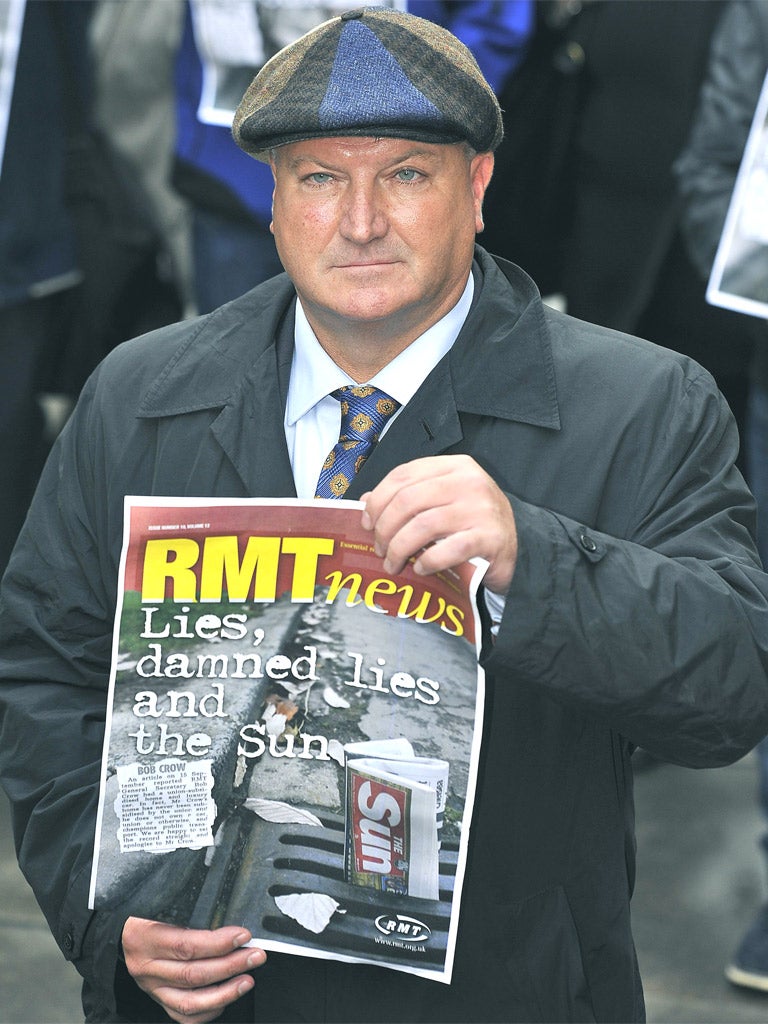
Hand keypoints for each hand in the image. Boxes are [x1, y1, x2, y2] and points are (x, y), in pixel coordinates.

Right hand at [121, 916, 265, 1023]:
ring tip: (248, 980)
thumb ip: (189, 910)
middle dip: (231, 966)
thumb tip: (227, 913)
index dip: (218, 942)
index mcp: (147, 939)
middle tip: (255, 956)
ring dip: (225, 993)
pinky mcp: (157, 1000)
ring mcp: (152, 989)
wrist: (118, 935)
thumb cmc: (143, 915)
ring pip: (191, 1001)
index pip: (187, 945)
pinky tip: (227, 998)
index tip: (243, 935)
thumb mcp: (159, 904)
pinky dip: (209, 1011)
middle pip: (194, 974)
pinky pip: (184, 1015)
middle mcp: (148, 968)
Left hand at [360, 454, 517, 593]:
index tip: (366, 522)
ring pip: (422, 525)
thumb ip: (409, 496)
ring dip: (399, 548)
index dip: (378, 499)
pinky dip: (426, 561)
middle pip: (408, 500)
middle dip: (384, 528)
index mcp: (454, 466)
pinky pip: (446, 550)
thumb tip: (366, 503)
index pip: (403, 474)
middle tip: (379, 549)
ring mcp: (480, 509)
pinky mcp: (489, 538)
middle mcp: (468, 482)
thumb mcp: (443, 501)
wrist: (520, 547)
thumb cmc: (474, 524)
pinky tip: (420, 568)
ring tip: (392, 563)